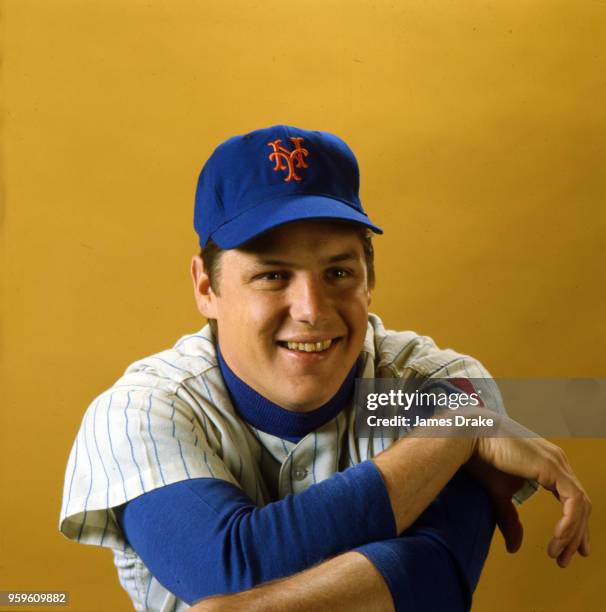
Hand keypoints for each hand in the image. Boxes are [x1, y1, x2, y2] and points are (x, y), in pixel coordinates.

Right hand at [472, 418, 590, 567]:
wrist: (470, 437)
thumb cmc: (482, 458)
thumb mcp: (499, 494)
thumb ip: (510, 518)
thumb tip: (515, 548)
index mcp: (548, 465)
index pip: (572, 498)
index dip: (575, 525)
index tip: (571, 548)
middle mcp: (558, 461)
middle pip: (581, 504)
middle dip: (577, 535)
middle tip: (567, 559)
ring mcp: (557, 463)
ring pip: (581, 505)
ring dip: (573, 534)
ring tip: (559, 554)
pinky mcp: (552, 467)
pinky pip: (573, 501)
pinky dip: (570, 522)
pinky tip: (558, 538)